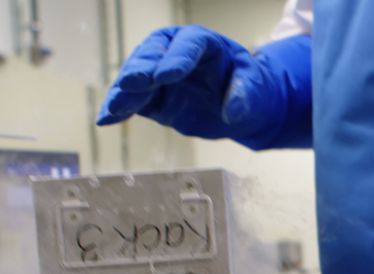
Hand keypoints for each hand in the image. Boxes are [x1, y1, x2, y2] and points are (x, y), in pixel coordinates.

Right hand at [97, 26, 311, 149]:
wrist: (243, 109)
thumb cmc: (251, 90)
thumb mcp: (256, 90)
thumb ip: (245, 96)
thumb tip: (234, 110)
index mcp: (204, 42)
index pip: (188, 44)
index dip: (177, 58)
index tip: (167, 75)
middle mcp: (175, 52)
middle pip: (153, 54)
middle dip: (142, 69)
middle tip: (134, 83)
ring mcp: (160, 74)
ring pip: (137, 77)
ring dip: (124, 92)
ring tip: (115, 107)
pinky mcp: (152, 97)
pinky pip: (132, 100)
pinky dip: (118, 109)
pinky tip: (106, 119)